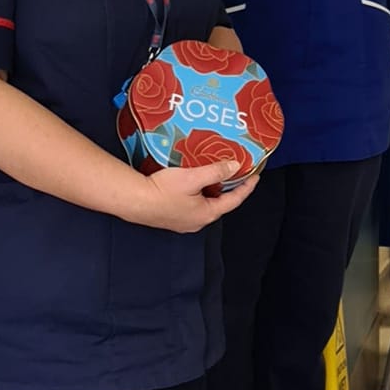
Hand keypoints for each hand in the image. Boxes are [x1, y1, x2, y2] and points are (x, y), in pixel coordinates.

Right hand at [125, 162, 258, 232]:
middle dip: (229, 189)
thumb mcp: (193, 177)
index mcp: (207, 214)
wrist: (134, 200)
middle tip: (235, 173)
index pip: (234, 200)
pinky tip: (193, 184)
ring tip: (215, 175)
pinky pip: (192, 206)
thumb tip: (235, 166)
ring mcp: (184, 222)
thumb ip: (216, 172)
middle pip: (220, 204)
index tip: (255, 176)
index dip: (246, 187)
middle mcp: (198, 222)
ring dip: (212, 191)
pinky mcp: (172, 218)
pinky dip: (199, 194)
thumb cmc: (163, 190)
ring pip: (205, 205)